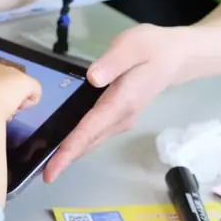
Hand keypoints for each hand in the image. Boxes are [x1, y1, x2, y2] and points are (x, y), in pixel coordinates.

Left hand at [42, 24, 188, 182]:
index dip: (70, 149)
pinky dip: (80, 143)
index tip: (52, 169)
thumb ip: (113, 62)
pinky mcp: (120, 117)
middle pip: (89, 142)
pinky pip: (96, 134)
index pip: (90, 129)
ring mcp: (122, 120)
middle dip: (66, 159)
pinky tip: (66, 146)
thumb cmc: (151, 48)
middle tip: (45, 175)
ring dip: (72, 154)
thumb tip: (93, 78)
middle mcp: (121, 117)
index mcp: (122, 101)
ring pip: (93, 141)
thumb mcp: (132, 45)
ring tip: (50, 165)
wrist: (175, 56)